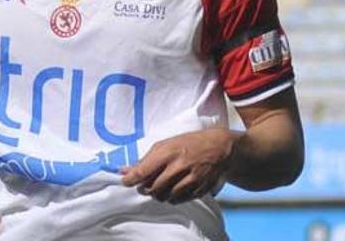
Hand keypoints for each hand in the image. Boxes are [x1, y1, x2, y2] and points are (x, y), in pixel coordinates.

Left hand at [120, 128, 240, 203]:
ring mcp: (192, 179)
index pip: (143, 171)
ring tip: (161, 185)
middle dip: (145, 188)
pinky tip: (174, 188)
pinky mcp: (200, 189)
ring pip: (165, 197)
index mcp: (169, 152)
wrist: (220, 148)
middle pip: (153, 188)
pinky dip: (172, 197)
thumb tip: (124, 171)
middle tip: (146, 184)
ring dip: (159, 194)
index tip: (126, 182)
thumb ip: (145, 159)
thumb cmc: (189, 144)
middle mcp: (180, 166)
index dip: (131, 180)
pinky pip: (179, 200)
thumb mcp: (166, 144)